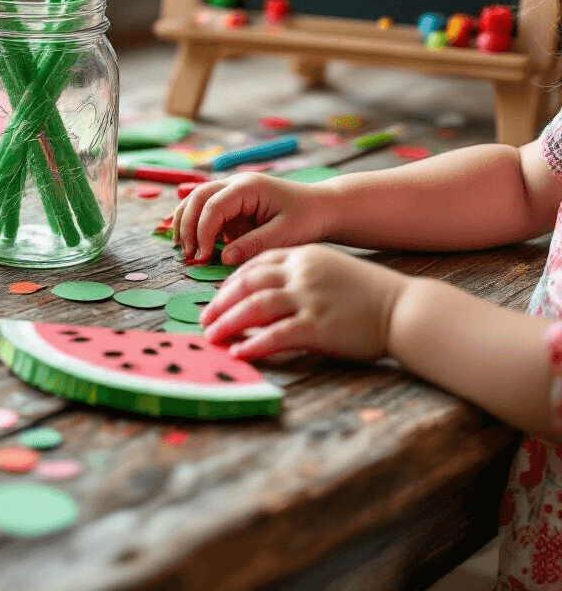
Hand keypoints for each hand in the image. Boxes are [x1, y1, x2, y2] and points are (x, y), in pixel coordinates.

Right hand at [172, 173, 334, 264]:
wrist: (322, 208)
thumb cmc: (307, 218)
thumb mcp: (284, 234)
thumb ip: (253, 244)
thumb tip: (222, 258)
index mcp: (248, 187)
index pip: (213, 206)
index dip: (202, 232)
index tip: (202, 257)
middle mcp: (235, 184)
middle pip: (197, 198)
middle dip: (187, 227)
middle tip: (188, 256)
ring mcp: (231, 193)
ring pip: (195, 201)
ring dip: (186, 224)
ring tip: (185, 251)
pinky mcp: (232, 205)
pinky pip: (206, 212)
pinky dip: (196, 227)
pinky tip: (195, 246)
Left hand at [200, 245, 407, 360]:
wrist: (404, 308)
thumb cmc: (368, 293)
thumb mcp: (329, 270)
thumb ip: (299, 277)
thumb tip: (267, 295)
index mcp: (303, 256)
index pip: (255, 264)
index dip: (230, 282)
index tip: (217, 298)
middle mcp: (301, 273)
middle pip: (247, 283)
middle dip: (221, 302)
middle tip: (204, 319)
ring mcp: (309, 298)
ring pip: (255, 306)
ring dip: (228, 322)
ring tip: (212, 337)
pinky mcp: (318, 325)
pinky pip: (277, 335)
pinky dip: (254, 344)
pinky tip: (239, 353)